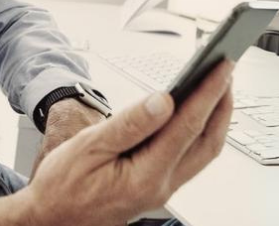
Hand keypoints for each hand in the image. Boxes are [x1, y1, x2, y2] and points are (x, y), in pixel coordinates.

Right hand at [0, 60, 234, 225]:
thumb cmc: (63, 185)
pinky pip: (190, 157)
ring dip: (216, 117)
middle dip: (222, 104)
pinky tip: (196, 113)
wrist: (51, 217)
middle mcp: (161, 187)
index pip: (186, 128)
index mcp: (145, 177)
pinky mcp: (157, 186)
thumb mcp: (89, 147)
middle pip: (207, 142)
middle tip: (227, 69)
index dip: (207, 94)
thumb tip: (163, 101)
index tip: (220, 68)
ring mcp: (162, 189)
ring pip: (203, 152)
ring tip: (218, 85)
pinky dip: (200, 131)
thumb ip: (129, 124)